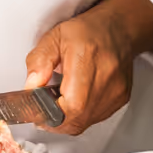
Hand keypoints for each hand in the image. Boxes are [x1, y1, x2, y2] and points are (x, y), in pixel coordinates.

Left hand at [22, 0, 152, 134]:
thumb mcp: (53, 37)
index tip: (38, 112)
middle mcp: (106, 76)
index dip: (52, 115)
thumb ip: (39, 61)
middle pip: (78, 119)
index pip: (72, 104)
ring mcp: (116, 90)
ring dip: (68, 118)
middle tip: (44, 109)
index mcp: (86, 57)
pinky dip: (81, 115)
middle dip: (55, 120)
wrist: (118, 29)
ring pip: (85, 122)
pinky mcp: (121, 98)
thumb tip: (31, 87)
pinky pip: (95, 118)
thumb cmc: (86, 31)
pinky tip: (76, 99)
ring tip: (60, 100)